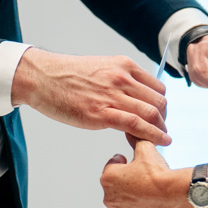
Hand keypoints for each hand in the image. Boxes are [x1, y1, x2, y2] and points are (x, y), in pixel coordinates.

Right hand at [12, 49, 169, 145]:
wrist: (43, 77)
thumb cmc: (66, 75)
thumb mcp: (101, 67)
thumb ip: (119, 79)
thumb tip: (132, 94)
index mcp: (124, 66)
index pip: (157, 86)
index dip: (162, 104)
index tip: (160, 115)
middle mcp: (122, 79)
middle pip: (159, 101)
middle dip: (164, 117)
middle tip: (161, 129)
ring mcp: (113, 96)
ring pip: (152, 113)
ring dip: (161, 128)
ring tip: (162, 138)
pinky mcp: (102, 114)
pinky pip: (137, 125)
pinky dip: (153, 135)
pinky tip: (161, 142)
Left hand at [99, 139, 196, 207]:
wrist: (175, 195)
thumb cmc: (158, 176)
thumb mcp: (145, 149)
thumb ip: (136, 139)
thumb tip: (133, 133)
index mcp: (108, 178)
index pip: (111, 165)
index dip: (122, 161)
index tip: (127, 161)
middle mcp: (111, 197)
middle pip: (116, 184)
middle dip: (125, 178)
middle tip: (140, 173)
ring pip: (124, 199)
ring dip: (132, 192)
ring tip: (148, 186)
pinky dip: (140, 205)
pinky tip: (151, 198)